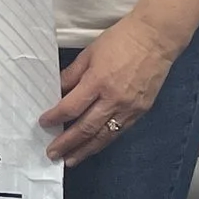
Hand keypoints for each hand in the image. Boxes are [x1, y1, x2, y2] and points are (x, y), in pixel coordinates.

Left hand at [40, 13, 185, 164]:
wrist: (155, 39)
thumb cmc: (120, 41)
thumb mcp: (89, 54)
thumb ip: (72, 75)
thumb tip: (57, 92)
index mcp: (98, 82)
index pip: (71, 108)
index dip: (55, 118)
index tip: (43, 123)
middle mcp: (114, 99)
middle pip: (86, 128)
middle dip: (67, 143)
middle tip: (52, 154)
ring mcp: (130, 108)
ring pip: (104, 136)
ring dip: (85, 150)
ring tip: (71, 160)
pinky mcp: (141, 111)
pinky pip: (119, 131)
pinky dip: (104, 141)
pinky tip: (94, 147)